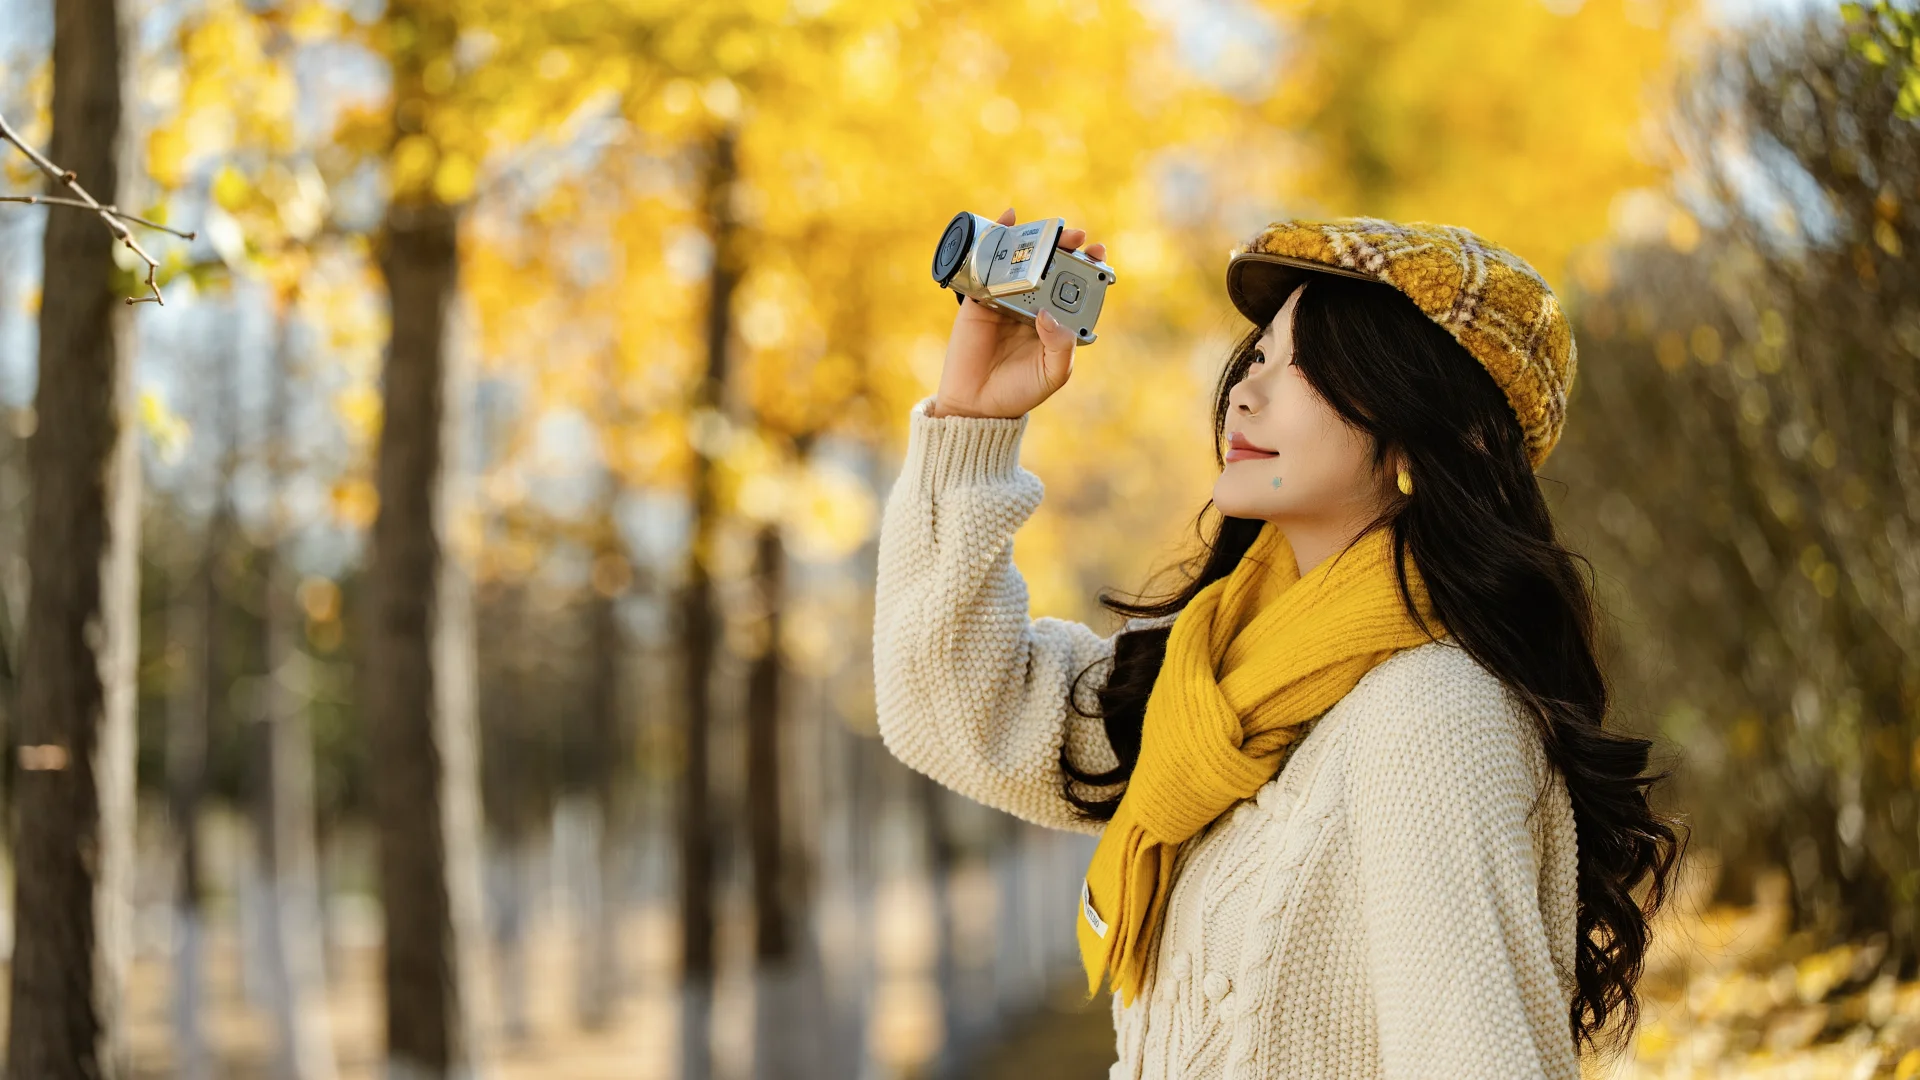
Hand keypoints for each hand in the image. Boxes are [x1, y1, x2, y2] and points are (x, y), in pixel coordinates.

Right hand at [928, 206, 1107, 419]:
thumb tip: (1048, 314)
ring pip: (1023, 260)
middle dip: (1065, 246)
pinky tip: (1006, 219)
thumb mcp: (1053, 373)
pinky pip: (987, 264)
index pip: (1076, 285)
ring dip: (1034, 238)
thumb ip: (1061, 346)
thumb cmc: (1020, 391)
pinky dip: (995, 239)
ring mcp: (1007, 298)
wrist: (976, 405)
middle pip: (1052, 266)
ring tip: (1047, 228)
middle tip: (1074, 236)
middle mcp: (1034, 305)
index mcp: (1057, 320)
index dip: (1088, 266)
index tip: (1097, 252)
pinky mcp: (980, 298)